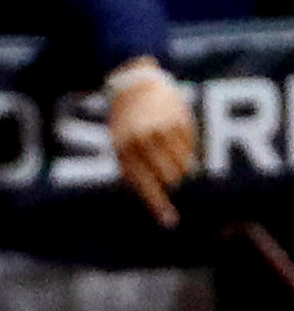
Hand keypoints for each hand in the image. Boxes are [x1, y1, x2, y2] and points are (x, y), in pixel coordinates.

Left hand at [105, 60, 195, 227]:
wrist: (134, 87)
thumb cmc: (125, 126)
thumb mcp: (119, 149)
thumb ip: (133, 173)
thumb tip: (155, 199)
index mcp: (125, 152)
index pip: (146, 186)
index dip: (159, 205)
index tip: (170, 222)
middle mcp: (144, 141)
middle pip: (170, 178)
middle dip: (171, 180)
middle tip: (166, 172)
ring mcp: (164, 129)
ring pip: (183, 165)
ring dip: (179, 167)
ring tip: (167, 153)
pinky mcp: (180, 120)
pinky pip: (190, 149)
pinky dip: (185, 151)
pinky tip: (174, 139)